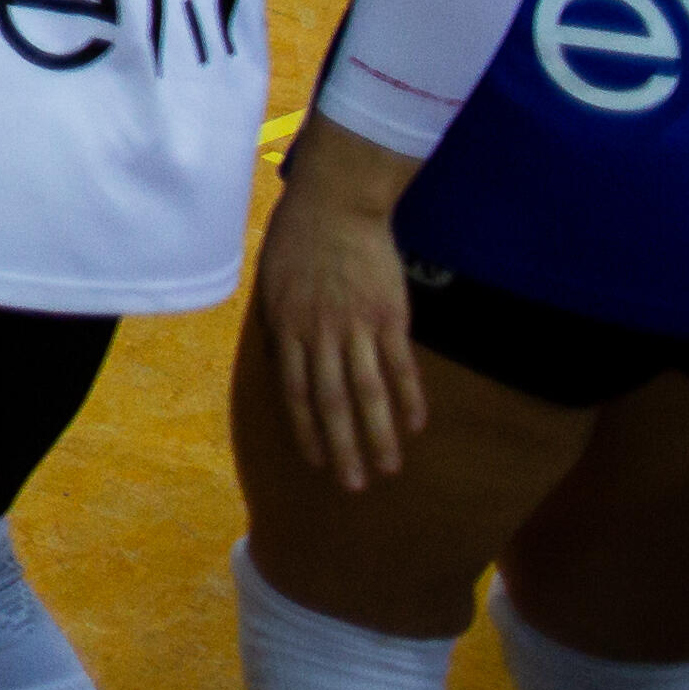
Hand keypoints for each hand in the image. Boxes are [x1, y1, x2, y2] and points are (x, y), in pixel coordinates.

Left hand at [257, 139, 427, 493]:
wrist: (335, 203)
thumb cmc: (297, 241)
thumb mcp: (272, 284)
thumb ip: (281, 328)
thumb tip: (286, 366)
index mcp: (287, 327)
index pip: (295, 392)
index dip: (306, 431)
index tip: (316, 463)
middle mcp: (320, 334)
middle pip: (331, 402)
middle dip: (342, 448)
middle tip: (353, 486)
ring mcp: (357, 326)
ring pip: (368, 392)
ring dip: (379, 434)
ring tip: (389, 468)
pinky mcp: (390, 316)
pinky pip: (400, 366)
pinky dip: (409, 398)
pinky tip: (416, 426)